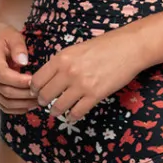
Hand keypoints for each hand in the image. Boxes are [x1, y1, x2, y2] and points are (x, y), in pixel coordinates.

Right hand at [0, 21, 35, 113]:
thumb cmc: (4, 35)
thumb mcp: (13, 35)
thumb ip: (18, 47)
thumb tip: (23, 62)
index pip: (3, 75)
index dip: (20, 81)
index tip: (35, 81)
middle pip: (4, 91)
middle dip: (25, 95)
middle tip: (42, 93)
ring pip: (3, 101)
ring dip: (22, 104)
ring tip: (39, 101)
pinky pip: (2, 104)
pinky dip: (16, 108)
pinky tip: (29, 105)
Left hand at [29, 28, 143, 122]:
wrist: (128, 48)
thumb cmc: (104, 45)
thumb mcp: (77, 49)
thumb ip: (62, 62)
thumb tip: (50, 78)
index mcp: (61, 58)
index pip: (37, 79)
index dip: (34, 89)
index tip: (36, 92)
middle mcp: (68, 72)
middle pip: (44, 95)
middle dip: (43, 101)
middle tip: (45, 103)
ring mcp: (81, 85)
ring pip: (58, 107)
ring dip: (55, 111)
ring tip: (57, 111)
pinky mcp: (95, 95)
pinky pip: (76, 113)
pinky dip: (72, 116)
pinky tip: (72, 115)